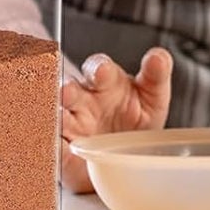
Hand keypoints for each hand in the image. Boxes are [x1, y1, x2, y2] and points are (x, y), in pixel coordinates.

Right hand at [59, 48, 173, 193]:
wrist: (130, 153)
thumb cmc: (138, 115)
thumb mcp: (153, 95)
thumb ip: (156, 74)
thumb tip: (158, 57)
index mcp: (104, 80)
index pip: (97, 67)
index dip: (98, 68)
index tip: (101, 71)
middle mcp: (83, 98)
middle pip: (69, 89)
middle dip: (66, 90)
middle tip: (66, 93)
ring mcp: (69, 123)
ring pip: (54, 116)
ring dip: (52, 117)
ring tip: (55, 121)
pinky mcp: (62, 150)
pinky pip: (52, 147)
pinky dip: (50, 146)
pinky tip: (53, 148)